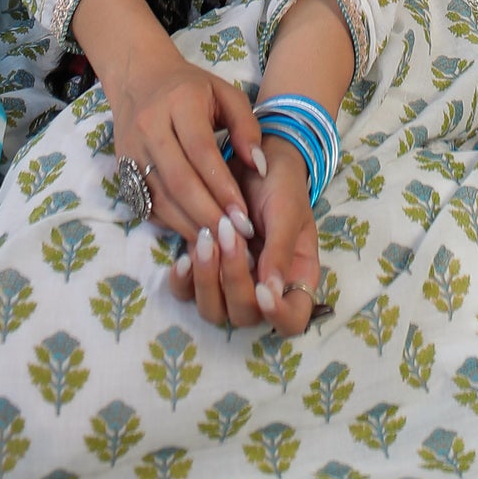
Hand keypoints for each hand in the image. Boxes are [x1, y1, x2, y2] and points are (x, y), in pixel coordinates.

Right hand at [102, 35, 261, 247]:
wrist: (139, 78)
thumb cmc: (190, 88)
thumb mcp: (225, 94)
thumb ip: (246, 126)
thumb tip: (259, 167)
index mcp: (179, 102)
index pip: (201, 151)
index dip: (222, 185)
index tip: (244, 214)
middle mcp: (150, 126)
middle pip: (179, 180)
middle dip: (208, 213)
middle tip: (234, 236)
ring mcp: (132, 151)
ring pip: (161, 198)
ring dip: (191, 224)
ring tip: (219, 243)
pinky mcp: (122, 169)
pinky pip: (148, 204)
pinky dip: (173, 223)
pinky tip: (195, 233)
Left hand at [171, 137, 321, 333]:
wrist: (253, 158)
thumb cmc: (281, 183)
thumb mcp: (287, 211)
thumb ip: (280, 251)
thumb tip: (271, 292)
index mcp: (295, 278)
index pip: (292, 320)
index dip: (278, 316)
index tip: (263, 290)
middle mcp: (262, 289)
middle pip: (245, 316)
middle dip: (234, 282)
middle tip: (229, 234)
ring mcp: (230, 282)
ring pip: (213, 310)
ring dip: (207, 280)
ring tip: (206, 238)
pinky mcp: (204, 269)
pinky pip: (186, 292)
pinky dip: (183, 280)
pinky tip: (185, 255)